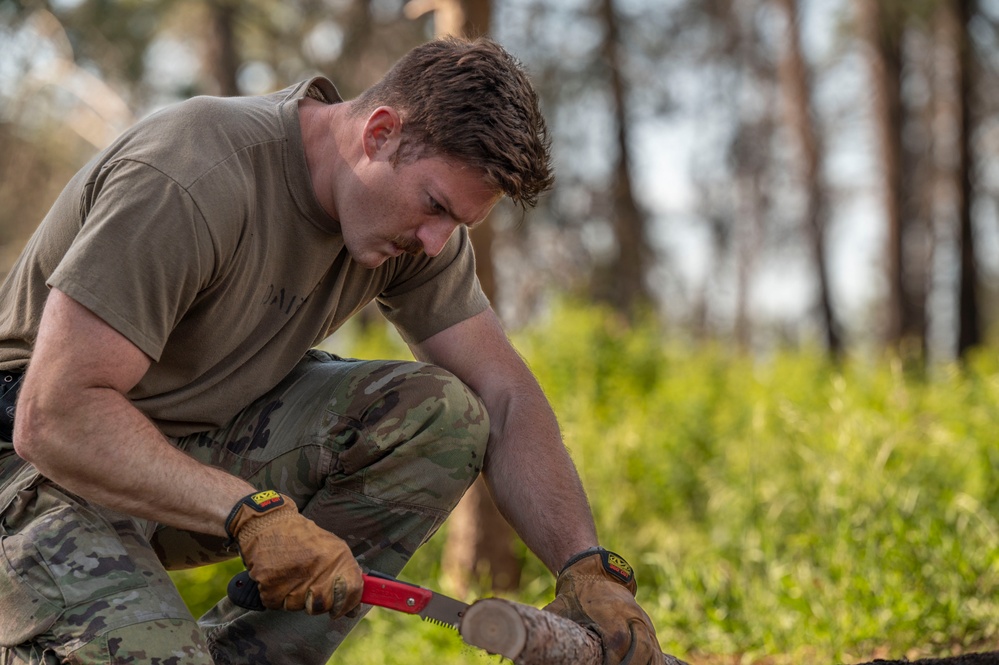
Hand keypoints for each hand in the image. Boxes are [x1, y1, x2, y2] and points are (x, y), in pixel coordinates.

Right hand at [226, 491, 362, 616]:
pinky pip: (276, 604)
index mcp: (338, 557)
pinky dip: (275, 595)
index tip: (340, 609)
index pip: (352, 590)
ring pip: (296, 607)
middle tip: (309, 589)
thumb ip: (346, 574)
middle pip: (322, 605)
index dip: (347, 604)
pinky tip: (277, 576)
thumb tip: (354, 608)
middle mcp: (318, 567)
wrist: (269, 524)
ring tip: (290, 574)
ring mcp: (294, 577)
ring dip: (293, 597)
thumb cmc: (302, 538)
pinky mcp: (271, 584)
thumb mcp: (332, 547)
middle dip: (316, 603)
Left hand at [544, 549, 662, 664]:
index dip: (615, 663)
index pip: (619, 647)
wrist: (593, 569)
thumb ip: (552, 626)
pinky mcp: (644, 621)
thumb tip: (527, 636)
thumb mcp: (559, 609)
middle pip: (643, 650)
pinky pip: (654, 644)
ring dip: (647, 663)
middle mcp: (630, 618)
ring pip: (652, 649)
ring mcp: (640, 619)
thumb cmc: (574, 593)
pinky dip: (652, 658)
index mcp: (610, 617)